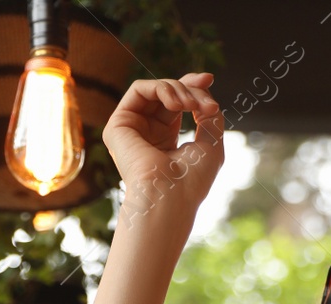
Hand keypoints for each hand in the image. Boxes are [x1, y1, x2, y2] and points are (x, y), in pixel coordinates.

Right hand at [102, 73, 224, 217]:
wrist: (170, 197)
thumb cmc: (192, 180)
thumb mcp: (212, 142)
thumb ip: (209, 116)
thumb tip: (204, 92)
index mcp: (165, 140)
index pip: (176, 103)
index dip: (192, 87)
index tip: (209, 80)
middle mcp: (146, 133)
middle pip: (167, 93)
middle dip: (190, 87)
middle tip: (207, 101)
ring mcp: (131, 129)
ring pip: (154, 89)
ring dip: (178, 90)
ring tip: (191, 106)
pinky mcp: (118, 125)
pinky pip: (139, 89)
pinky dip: (161, 88)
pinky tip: (176, 104)